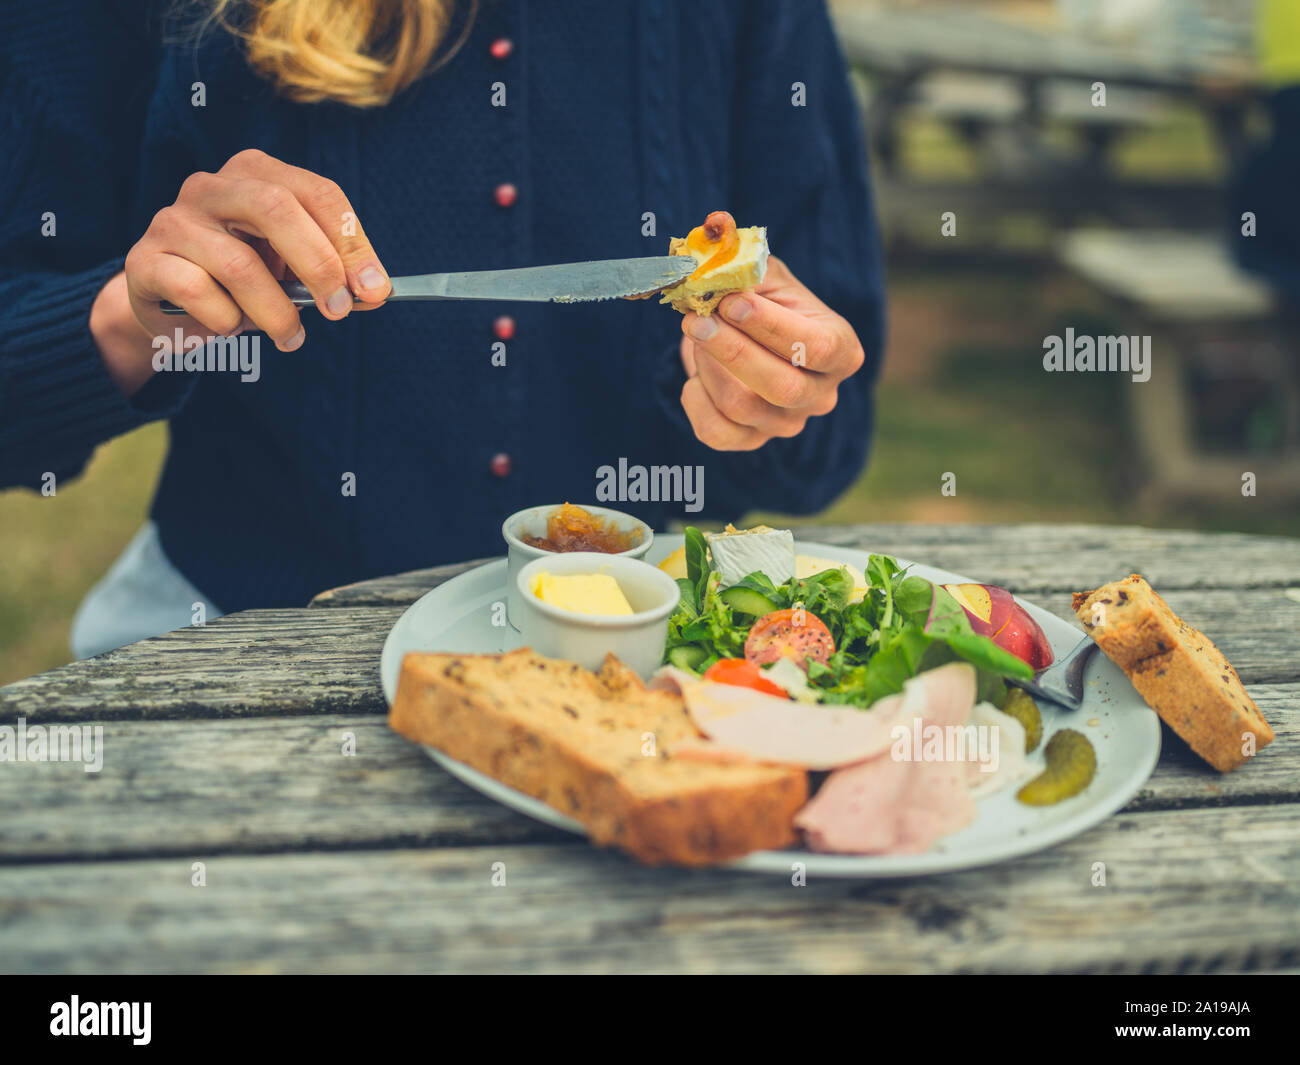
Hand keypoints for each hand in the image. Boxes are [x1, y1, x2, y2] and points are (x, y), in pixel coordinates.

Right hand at [124, 148, 390, 352]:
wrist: (169, 302)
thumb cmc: (242, 280)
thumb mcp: (292, 271)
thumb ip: (335, 277)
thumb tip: (374, 293)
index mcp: (257, 175)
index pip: (317, 193)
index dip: (352, 242)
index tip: (374, 290)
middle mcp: (212, 186)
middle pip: (276, 208)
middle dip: (318, 265)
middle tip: (337, 310)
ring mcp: (174, 219)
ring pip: (238, 264)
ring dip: (276, 312)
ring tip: (290, 337)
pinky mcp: (146, 259)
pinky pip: (197, 292)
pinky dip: (226, 320)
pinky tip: (231, 327)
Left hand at [678, 255, 864, 450]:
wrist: (745, 337)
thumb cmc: (761, 300)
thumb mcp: (762, 272)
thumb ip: (744, 255)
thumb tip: (717, 228)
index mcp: (841, 349)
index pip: (815, 347)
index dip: (771, 327)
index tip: (732, 301)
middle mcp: (822, 394)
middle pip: (780, 386)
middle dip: (731, 349)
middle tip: (695, 318)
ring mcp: (787, 424)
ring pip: (741, 406)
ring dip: (708, 365)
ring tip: (696, 332)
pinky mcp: (751, 441)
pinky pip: (715, 433)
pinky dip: (695, 401)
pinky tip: (694, 375)